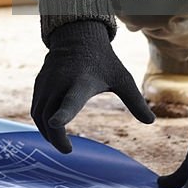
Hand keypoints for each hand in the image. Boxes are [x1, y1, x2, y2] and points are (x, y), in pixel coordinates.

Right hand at [31, 20, 153, 152]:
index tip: (56, 124)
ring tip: (60, 144)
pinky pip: (35, 108)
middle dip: (55, 137)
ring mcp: (47, 82)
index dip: (63, 113)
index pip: (70, 100)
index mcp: (82, 82)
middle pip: (49, 114)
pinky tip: (51, 130)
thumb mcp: (122, 78)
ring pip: (39, 114)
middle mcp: (60, 82)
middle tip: (67, 151)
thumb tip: (151, 122)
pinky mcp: (39, 83)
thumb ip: (135, 101)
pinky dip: (41, 122)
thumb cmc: (103, 61)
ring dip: (46, 133)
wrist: (78, 37)